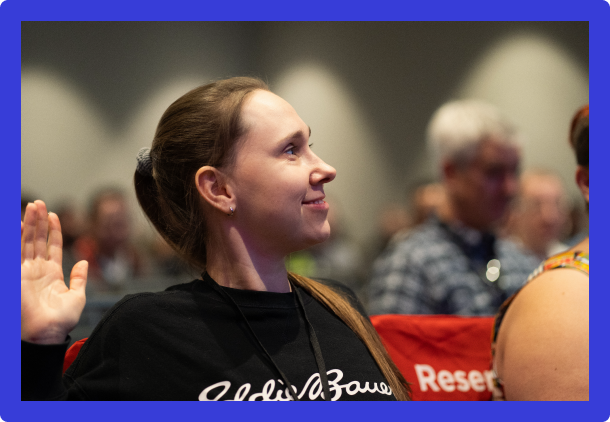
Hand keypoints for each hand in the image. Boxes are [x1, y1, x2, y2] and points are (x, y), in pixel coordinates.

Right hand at [21, 200, 87, 343]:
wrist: (47, 334)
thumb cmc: (62, 320)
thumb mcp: (78, 296)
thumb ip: (80, 278)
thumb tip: (84, 262)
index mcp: (52, 273)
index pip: (52, 246)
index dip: (53, 230)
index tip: (54, 215)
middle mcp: (37, 270)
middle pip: (37, 240)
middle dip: (38, 221)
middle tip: (39, 203)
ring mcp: (26, 272)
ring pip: (27, 242)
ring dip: (29, 224)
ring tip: (32, 206)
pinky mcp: (16, 276)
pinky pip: (15, 253)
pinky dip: (15, 239)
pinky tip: (17, 224)